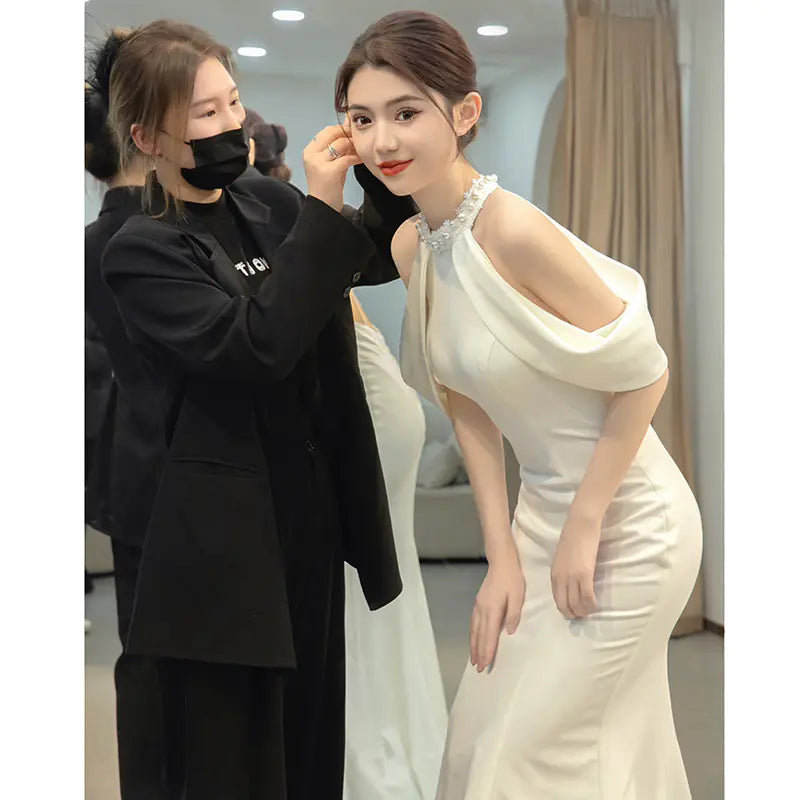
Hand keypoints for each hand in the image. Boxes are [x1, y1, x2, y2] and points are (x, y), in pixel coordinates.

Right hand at [303, 124, 361, 211]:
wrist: (323, 207)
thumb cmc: (327, 187)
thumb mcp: (329, 164)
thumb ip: (336, 150)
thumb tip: (349, 133)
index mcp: (309, 151)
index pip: (327, 131)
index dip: (342, 128)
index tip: (353, 130)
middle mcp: (312, 155)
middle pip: (333, 133)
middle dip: (348, 133)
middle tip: (360, 137)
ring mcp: (319, 163)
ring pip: (340, 143)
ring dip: (354, 144)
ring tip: (361, 149)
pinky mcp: (329, 171)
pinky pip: (347, 158)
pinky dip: (356, 157)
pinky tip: (361, 159)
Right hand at [470, 550, 524, 672]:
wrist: (501, 562)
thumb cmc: (512, 579)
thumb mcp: (518, 596)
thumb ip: (513, 615)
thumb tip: (509, 631)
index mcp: (493, 610)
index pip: (489, 635)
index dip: (487, 651)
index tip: (485, 665)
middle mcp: (482, 610)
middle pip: (479, 635)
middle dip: (478, 653)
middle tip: (478, 669)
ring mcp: (478, 606)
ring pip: (474, 630)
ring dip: (473, 645)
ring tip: (473, 659)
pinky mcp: (478, 602)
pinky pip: (473, 623)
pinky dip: (472, 634)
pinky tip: (473, 639)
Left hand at [550, 513, 600, 618]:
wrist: (580, 524)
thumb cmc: (572, 537)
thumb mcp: (561, 557)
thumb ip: (563, 571)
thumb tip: (570, 583)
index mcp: (554, 574)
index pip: (556, 598)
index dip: (565, 608)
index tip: (573, 611)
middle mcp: (560, 578)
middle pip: (564, 605)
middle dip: (573, 614)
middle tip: (582, 615)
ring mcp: (572, 577)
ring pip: (576, 603)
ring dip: (584, 611)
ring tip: (590, 611)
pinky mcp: (585, 574)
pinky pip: (587, 596)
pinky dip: (591, 604)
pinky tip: (596, 605)